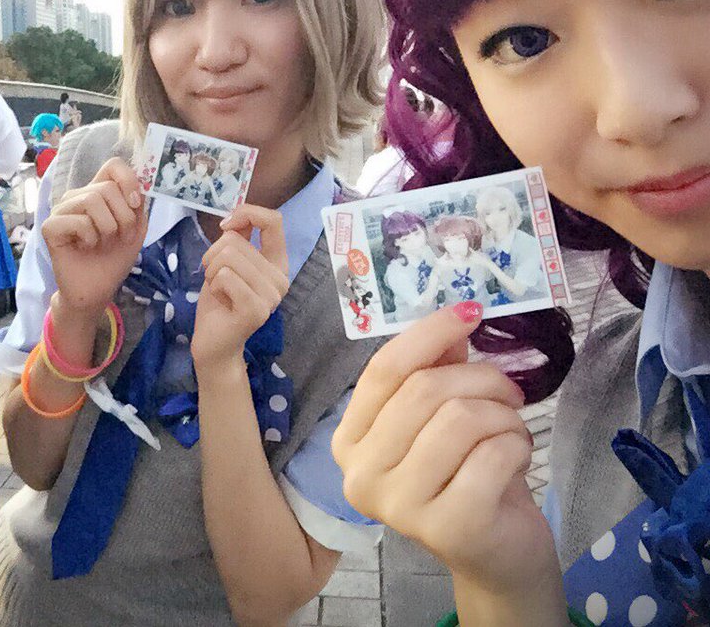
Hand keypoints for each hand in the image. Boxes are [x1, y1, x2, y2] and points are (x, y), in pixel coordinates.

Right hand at [42, 157, 146, 319]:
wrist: (96, 291)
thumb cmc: (113, 258)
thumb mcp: (136, 228)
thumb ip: (137, 204)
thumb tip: (138, 185)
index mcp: (98, 192)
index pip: (113, 165)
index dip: (128, 180)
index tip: (135, 204)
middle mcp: (77, 196)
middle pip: (107, 187)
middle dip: (123, 217)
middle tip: (120, 237)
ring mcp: (61, 210)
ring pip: (92, 200)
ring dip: (108, 228)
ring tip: (104, 244)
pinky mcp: (50, 227)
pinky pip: (79, 221)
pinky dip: (91, 238)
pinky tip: (85, 248)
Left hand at [191, 205, 289, 374]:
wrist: (214, 342)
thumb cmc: (220, 300)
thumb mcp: (227, 262)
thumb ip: (238, 238)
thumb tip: (237, 214)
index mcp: (277, 263)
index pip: (274, 221)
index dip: (247, 213)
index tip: (226, 225)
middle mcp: (281, 278)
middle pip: (235, 241)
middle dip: (212, 257)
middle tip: (217, 280)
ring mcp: (271, 296)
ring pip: (227, 257)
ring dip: (211, 272)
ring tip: (220, 290)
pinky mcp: (256, 309)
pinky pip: (225, 276)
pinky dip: (213, 285)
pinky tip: (222, 302)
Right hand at [331, 304, 558, 593]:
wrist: (495, 554)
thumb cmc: (464, 475)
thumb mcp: (443, 415)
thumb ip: (438, 367)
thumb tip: (453, 313)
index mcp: (349, 440)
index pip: (383, 371)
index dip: (428, 333)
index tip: (470, 312)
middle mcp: (361, 475)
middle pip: (424, 391)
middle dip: (481, 378)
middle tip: (508, 392)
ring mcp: (399, 506)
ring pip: (460, 419)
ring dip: (503, 415)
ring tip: (511, 430)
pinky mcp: (448, 527)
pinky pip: (491, 455)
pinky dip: (517, 445)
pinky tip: (516, 459)